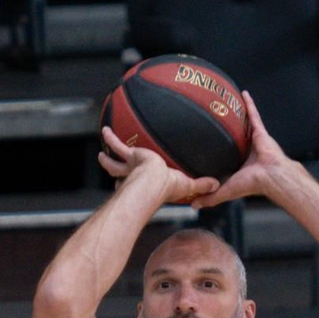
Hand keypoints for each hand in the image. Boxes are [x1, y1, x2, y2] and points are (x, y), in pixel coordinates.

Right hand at [97, 125, 219, 205]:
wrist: (156, 181)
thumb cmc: (169, 187)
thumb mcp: (189, 185)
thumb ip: (201, 184)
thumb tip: (217, 184)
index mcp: (147, 184)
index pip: (137, 187)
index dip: (132, 188)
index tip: (128, 186)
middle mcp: (135, 177)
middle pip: (122, 176)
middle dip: (117, 174)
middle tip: (112, 171)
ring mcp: (131, 167)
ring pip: (115, 163)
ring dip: (108, 160)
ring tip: (101, 155)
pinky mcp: (131, 156)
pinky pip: (119, 145)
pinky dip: (111, 138)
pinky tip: (105, 129)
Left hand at [191, 91, 292, 208]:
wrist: (271, 176)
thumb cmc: (253, 184)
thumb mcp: (226, 191)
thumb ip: (210, 197)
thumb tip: (192, 205)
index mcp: (239, 162)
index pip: (225, 153)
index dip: (217, 149)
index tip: (204, 143)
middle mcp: (246, 149)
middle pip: (233, 135)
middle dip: (226, 128)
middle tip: (212, 117)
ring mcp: (254, 139)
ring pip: (242, 123)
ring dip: (236, 113)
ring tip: (225, 101)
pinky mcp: (260, 131)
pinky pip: (253, 115)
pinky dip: (249, 104)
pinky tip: (243, 93)